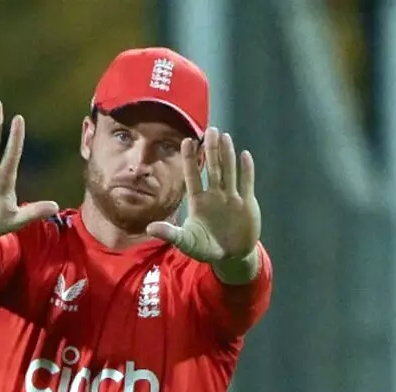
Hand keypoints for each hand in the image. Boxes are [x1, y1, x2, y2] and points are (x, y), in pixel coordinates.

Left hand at [146, 127, 260, 262]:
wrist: (231, 257)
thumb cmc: (205, 248)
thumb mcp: (186, 242)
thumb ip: (170, 233)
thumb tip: (149, 229)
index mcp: (198, 201)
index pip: (193, 176)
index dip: (190, 160)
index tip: (186, 141)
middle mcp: (214, 195)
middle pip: (213, 168)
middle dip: (211, 150)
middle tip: (210, 130)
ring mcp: (231, 198)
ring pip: (229, 171)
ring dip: (227, 154)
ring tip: (224, 136)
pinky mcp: (246, 204)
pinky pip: (246, 183)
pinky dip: (246, 170)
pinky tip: (245, 155)